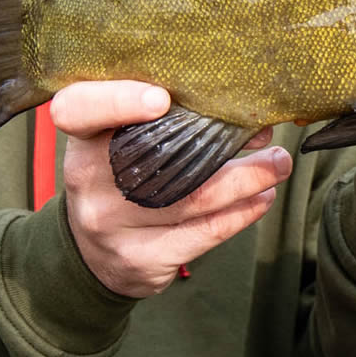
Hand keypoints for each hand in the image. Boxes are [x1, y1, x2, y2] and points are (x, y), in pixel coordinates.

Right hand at [52, 81, 289, 298]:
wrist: (92, 252)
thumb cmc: (118, 179)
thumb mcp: (118, 143)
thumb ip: (165, 121)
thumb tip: (246, 116)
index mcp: (81, 139)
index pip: (78, 110)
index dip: (116, 101)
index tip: (162, 97)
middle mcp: (89, 182)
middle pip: (159, 158)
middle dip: (226, 143)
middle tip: (267, 132)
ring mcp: (111, 225)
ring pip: (193, 199)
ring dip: (248, 180)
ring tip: (278, 165)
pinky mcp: (139, 259)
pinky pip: (202, 234)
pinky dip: (241, 214)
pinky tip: (261, 198)